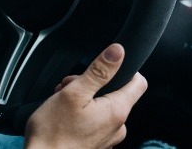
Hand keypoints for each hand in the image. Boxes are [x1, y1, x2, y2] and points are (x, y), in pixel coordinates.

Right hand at [25, 43, 147, 148]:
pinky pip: (95, 123)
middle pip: (116, 93)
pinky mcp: (95, 145)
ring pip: (102, 107)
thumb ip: (99, 71)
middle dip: (93, 84)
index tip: (106, 66)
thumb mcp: (74, 93)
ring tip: (62, 101)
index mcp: (117, 111)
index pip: (138, 82)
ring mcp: (107, 138)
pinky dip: (82, 115)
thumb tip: (118, 51)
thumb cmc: (53, 134)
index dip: (126, 69)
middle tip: (70, 85)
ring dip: (84, 99)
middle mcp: (117, 127)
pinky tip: (64, 116)